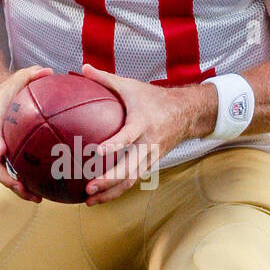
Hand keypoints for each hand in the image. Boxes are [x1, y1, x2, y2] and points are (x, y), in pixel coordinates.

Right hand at [0, 65, 53, 200]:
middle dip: (6, 179)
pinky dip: (27, 185)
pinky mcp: (8, 158)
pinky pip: (15, 174)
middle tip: (23, 188)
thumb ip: (34, 73)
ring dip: (17, 190)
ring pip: (3, 176)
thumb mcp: (21, 76)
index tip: (3, 149)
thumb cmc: (12, 89)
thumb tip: (50, 71)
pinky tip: (46, 192)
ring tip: (38, 198)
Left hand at [81, 64, 216, 204]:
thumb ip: (106, 79)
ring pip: (131, 180)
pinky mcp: (151, 165)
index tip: (98, 152)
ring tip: (89, 201)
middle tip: (88, 187)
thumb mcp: (131, 86)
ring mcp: (151, 157)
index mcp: (142, 124)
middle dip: (108, 180)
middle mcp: (148, 144)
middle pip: (129, 168)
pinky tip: (99, 197)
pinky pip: (133, 180)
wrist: (187, 113)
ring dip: (110, 193)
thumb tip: (82, 67)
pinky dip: (116, 190)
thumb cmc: (154, 98)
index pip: (128, 137)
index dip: (115, 145)